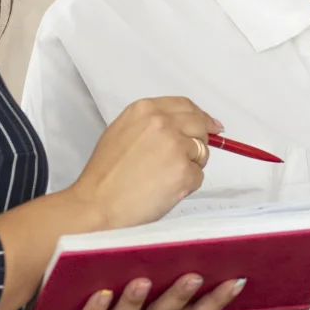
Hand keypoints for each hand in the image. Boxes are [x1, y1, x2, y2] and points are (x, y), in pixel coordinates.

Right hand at [68, 96, 220, 230]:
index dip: (200, 117)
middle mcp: (163, 123)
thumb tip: (186, 125)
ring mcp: (176, 146)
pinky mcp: (184, 171)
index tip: (211, 126)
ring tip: (162, 177)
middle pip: (199, 126)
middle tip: (184, 160)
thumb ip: (153, 124)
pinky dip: (187, 185)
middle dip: (199, 142)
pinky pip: (198, 176)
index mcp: (146, 110)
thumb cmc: (106, 174)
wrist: (97, 203)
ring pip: (202, 152)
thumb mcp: (123, 132)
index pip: (185, 106)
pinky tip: (164, 190)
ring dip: (190, 165)